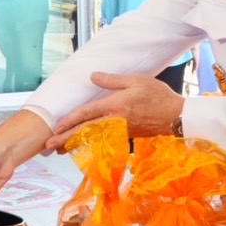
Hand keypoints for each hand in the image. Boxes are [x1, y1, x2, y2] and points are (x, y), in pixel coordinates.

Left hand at [45, 73, 181, 151]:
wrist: (177, 117)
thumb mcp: (136, 81)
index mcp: (115, 106)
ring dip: (75, 144)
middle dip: (65, 139)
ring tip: (60, 149)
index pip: (86, 114)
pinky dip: (90, 145)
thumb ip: (112, 80)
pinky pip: (103, 142)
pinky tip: (82, 147)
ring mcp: (120, 132)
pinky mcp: (126, 138)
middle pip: (85, 131)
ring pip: (92, 139)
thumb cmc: (159, 96)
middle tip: (48, 146)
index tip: (55, 127)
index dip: (69, 121)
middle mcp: (115, 121)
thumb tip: (92, 77)